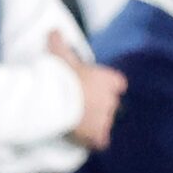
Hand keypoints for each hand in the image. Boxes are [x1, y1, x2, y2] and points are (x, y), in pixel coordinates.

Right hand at [50, 31, 125, 149]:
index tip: (98, 86)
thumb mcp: (59, 56)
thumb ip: (59, 43)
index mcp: (107, 80)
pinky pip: (101, 141)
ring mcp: (105, 120)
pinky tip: (86, 140)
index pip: (118, 84)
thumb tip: (54, 30)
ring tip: (80, 121)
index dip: (109, 86)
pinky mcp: (97, 135)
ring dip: (96, 123)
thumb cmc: (59, 75)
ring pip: (106, 122)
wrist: (55, 100)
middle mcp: (111, 100)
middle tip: (83, 104)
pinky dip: (94, 141)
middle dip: (100, 105)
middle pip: (111, 104)